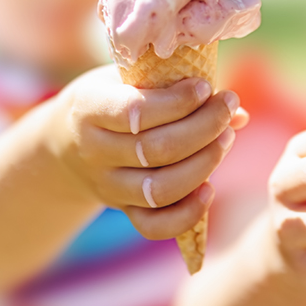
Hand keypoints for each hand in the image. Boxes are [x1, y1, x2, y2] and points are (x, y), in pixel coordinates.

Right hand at [47, 65, 247, 239]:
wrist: (68, 141)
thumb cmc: (113, 97)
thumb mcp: (129, 78)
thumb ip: (176, 87)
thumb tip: (238, 112)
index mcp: (89, 109)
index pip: (135, 112)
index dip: (177, 102)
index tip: (205, 87)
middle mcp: (94, 152)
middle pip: (156, 150)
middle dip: (204, 128)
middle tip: (227, 107)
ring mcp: (108, 186)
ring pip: (160, 190)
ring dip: (204, 165)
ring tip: (227, 138)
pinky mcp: (123, 210)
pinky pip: (154, 226)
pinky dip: (187, 214)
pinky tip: (209, 189)